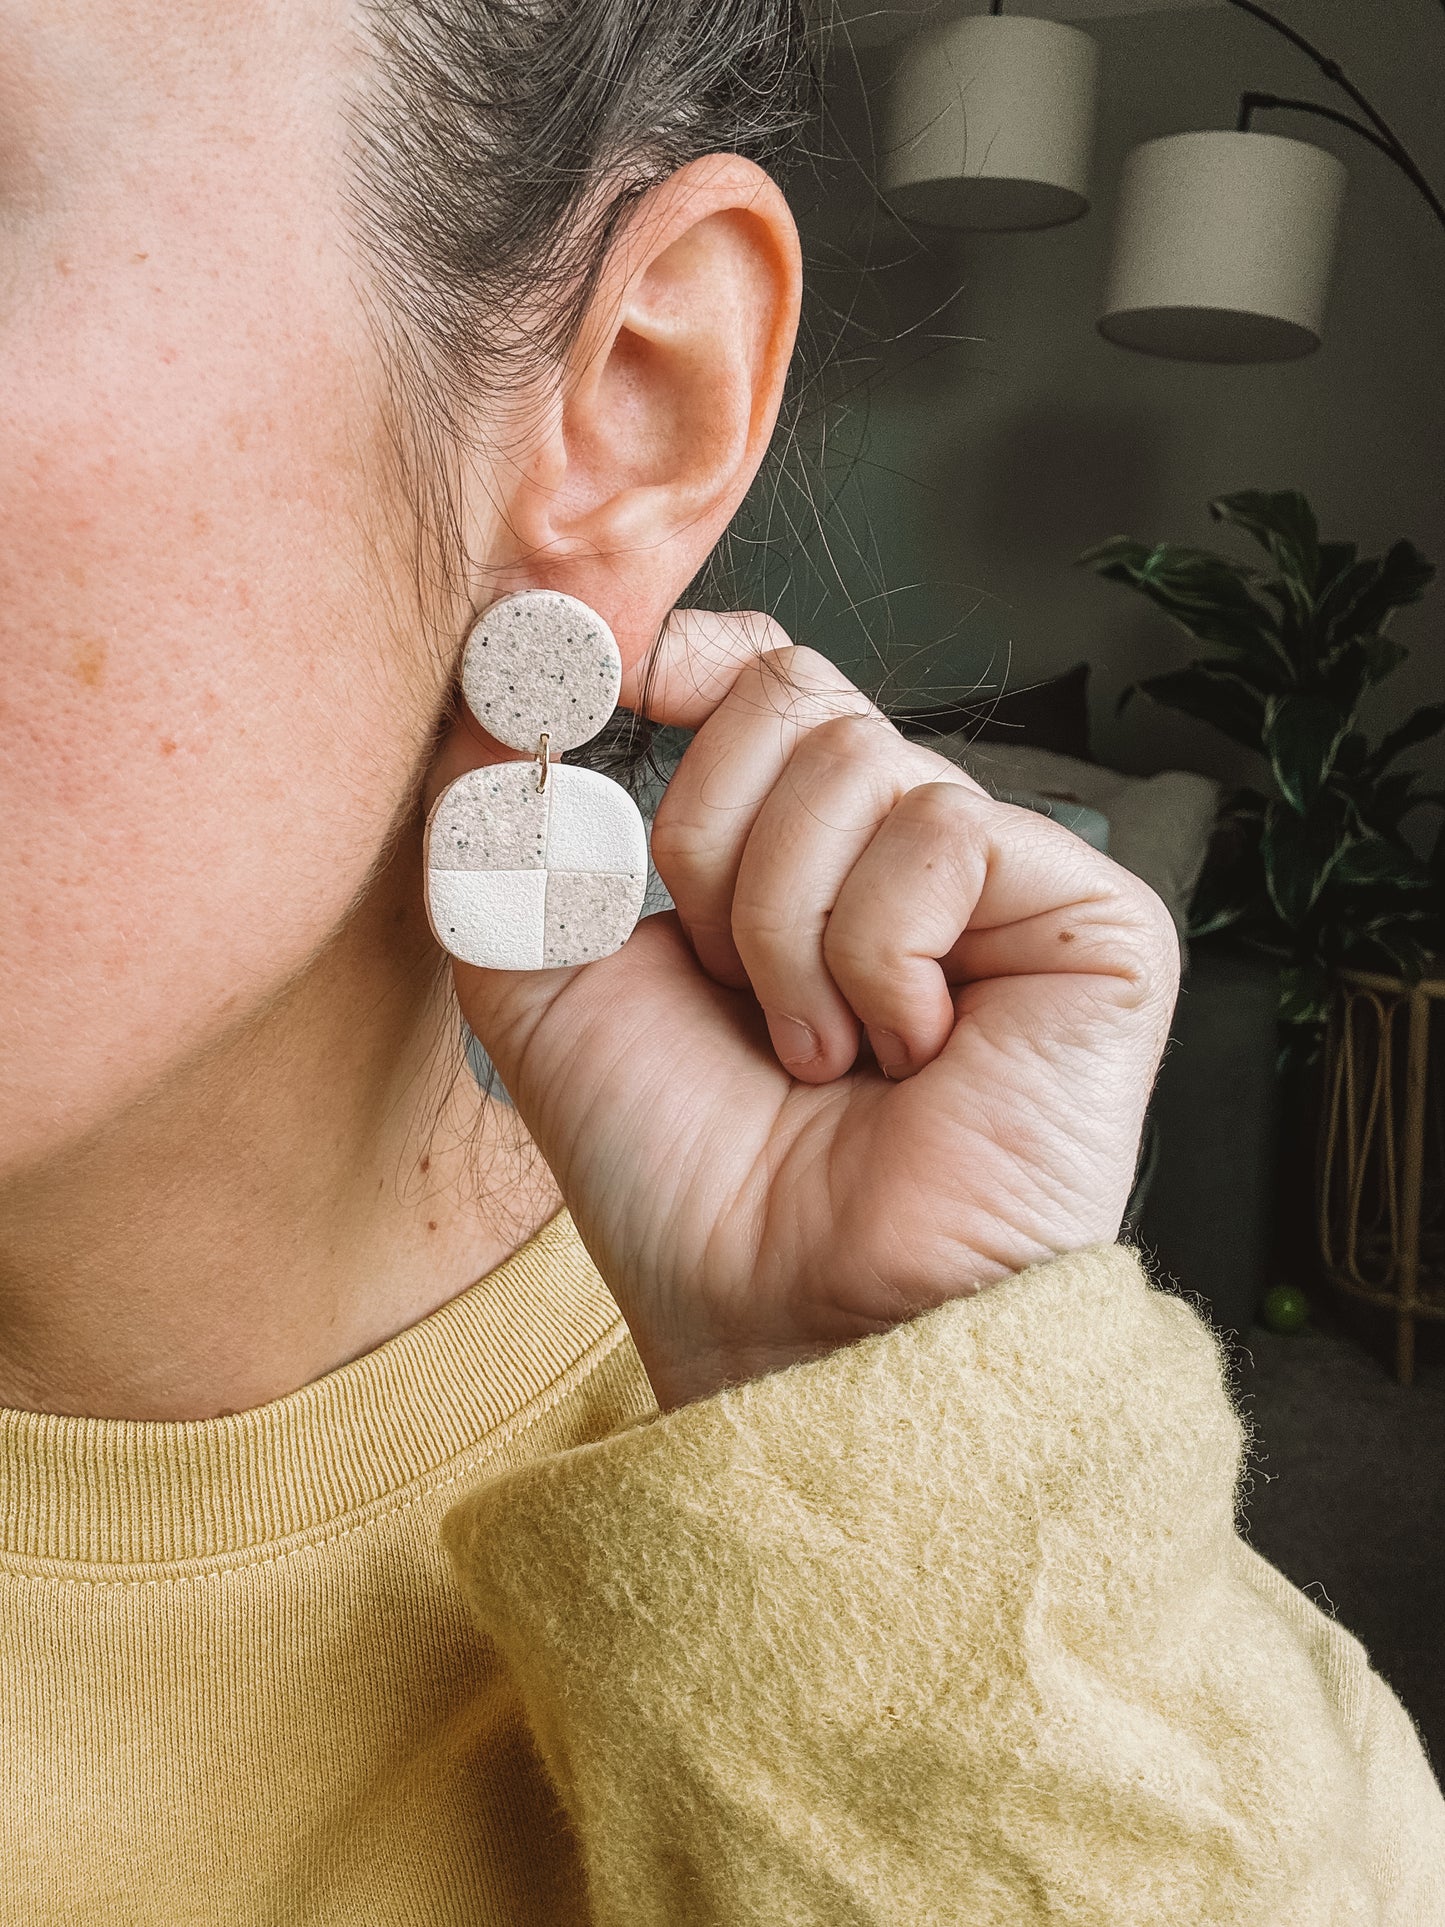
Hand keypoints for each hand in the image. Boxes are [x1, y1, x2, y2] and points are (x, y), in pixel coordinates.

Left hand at [433, 612, 1179, 1410]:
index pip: (762, 673)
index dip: (688, 652)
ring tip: (818, 1053)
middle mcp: (901, 847)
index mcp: (793, 849)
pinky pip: (940, 837)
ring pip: (857, 768)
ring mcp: (1003, 878)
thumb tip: (497, 666)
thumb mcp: (543, 980)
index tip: (606, 675)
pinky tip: (905, 1056)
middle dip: (709, 851)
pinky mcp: (1091, 918)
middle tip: (731, 992)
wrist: (781, 1314)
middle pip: (795, 699)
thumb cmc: (677, 1175)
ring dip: (785, 934)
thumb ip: (505, 825)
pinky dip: (874, 960)